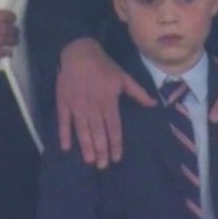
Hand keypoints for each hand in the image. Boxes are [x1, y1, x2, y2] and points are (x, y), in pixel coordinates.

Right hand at [57, 38, 155, 167]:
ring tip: (89, 160)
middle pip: (98, 132)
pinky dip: (64, 134)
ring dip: (86, 146)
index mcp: (108, 101)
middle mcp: (93, 106)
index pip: (113, 127)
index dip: (115, 144)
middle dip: (101, 150)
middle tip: (102, 165)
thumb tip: (154, 104)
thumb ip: (138, 92)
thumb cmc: (103, 65)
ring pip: (82, 130)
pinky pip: (63, 121)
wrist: (78, 52)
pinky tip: (66, 147)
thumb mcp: (123, 77)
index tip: (116, 158)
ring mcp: (77, 105)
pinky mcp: (63, 102)